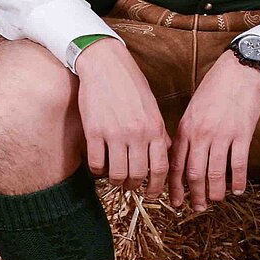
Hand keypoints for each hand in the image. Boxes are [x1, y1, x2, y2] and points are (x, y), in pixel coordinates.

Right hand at [74, 39, 169, 199]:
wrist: (106, 64)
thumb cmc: (131, 85)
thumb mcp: (152, 107)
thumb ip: (159, 132)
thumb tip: (165, 154)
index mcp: (155, 128)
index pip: (161, 168)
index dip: (156, 187)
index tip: (151, 195)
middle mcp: (137, 133)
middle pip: (138, 175)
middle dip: (134, 186)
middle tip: (130, 186)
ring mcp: (115, 133)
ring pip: (117, 174)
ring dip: (116, 181)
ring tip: (114, 177)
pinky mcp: (94, 131)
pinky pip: (96, 164)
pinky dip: (97, 171)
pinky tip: (99, 167)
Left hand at [167, 48, 259, 210]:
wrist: (238, 70)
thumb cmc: (215, 88)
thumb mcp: (192, 110)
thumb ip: (186, 133)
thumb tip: (180, 157)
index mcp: (186, 128)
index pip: (175, 164)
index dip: (175, 187)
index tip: (176, 201)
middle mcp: (201, 134)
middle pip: (194, 173)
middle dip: (195, 195)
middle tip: (197, 207)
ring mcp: (222, 134)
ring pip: (216, 173)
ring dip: (215, 192)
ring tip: (216, 200)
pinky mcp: (242, 133)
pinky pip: (238, 164)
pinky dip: (239, 180)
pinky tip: (239, 189)